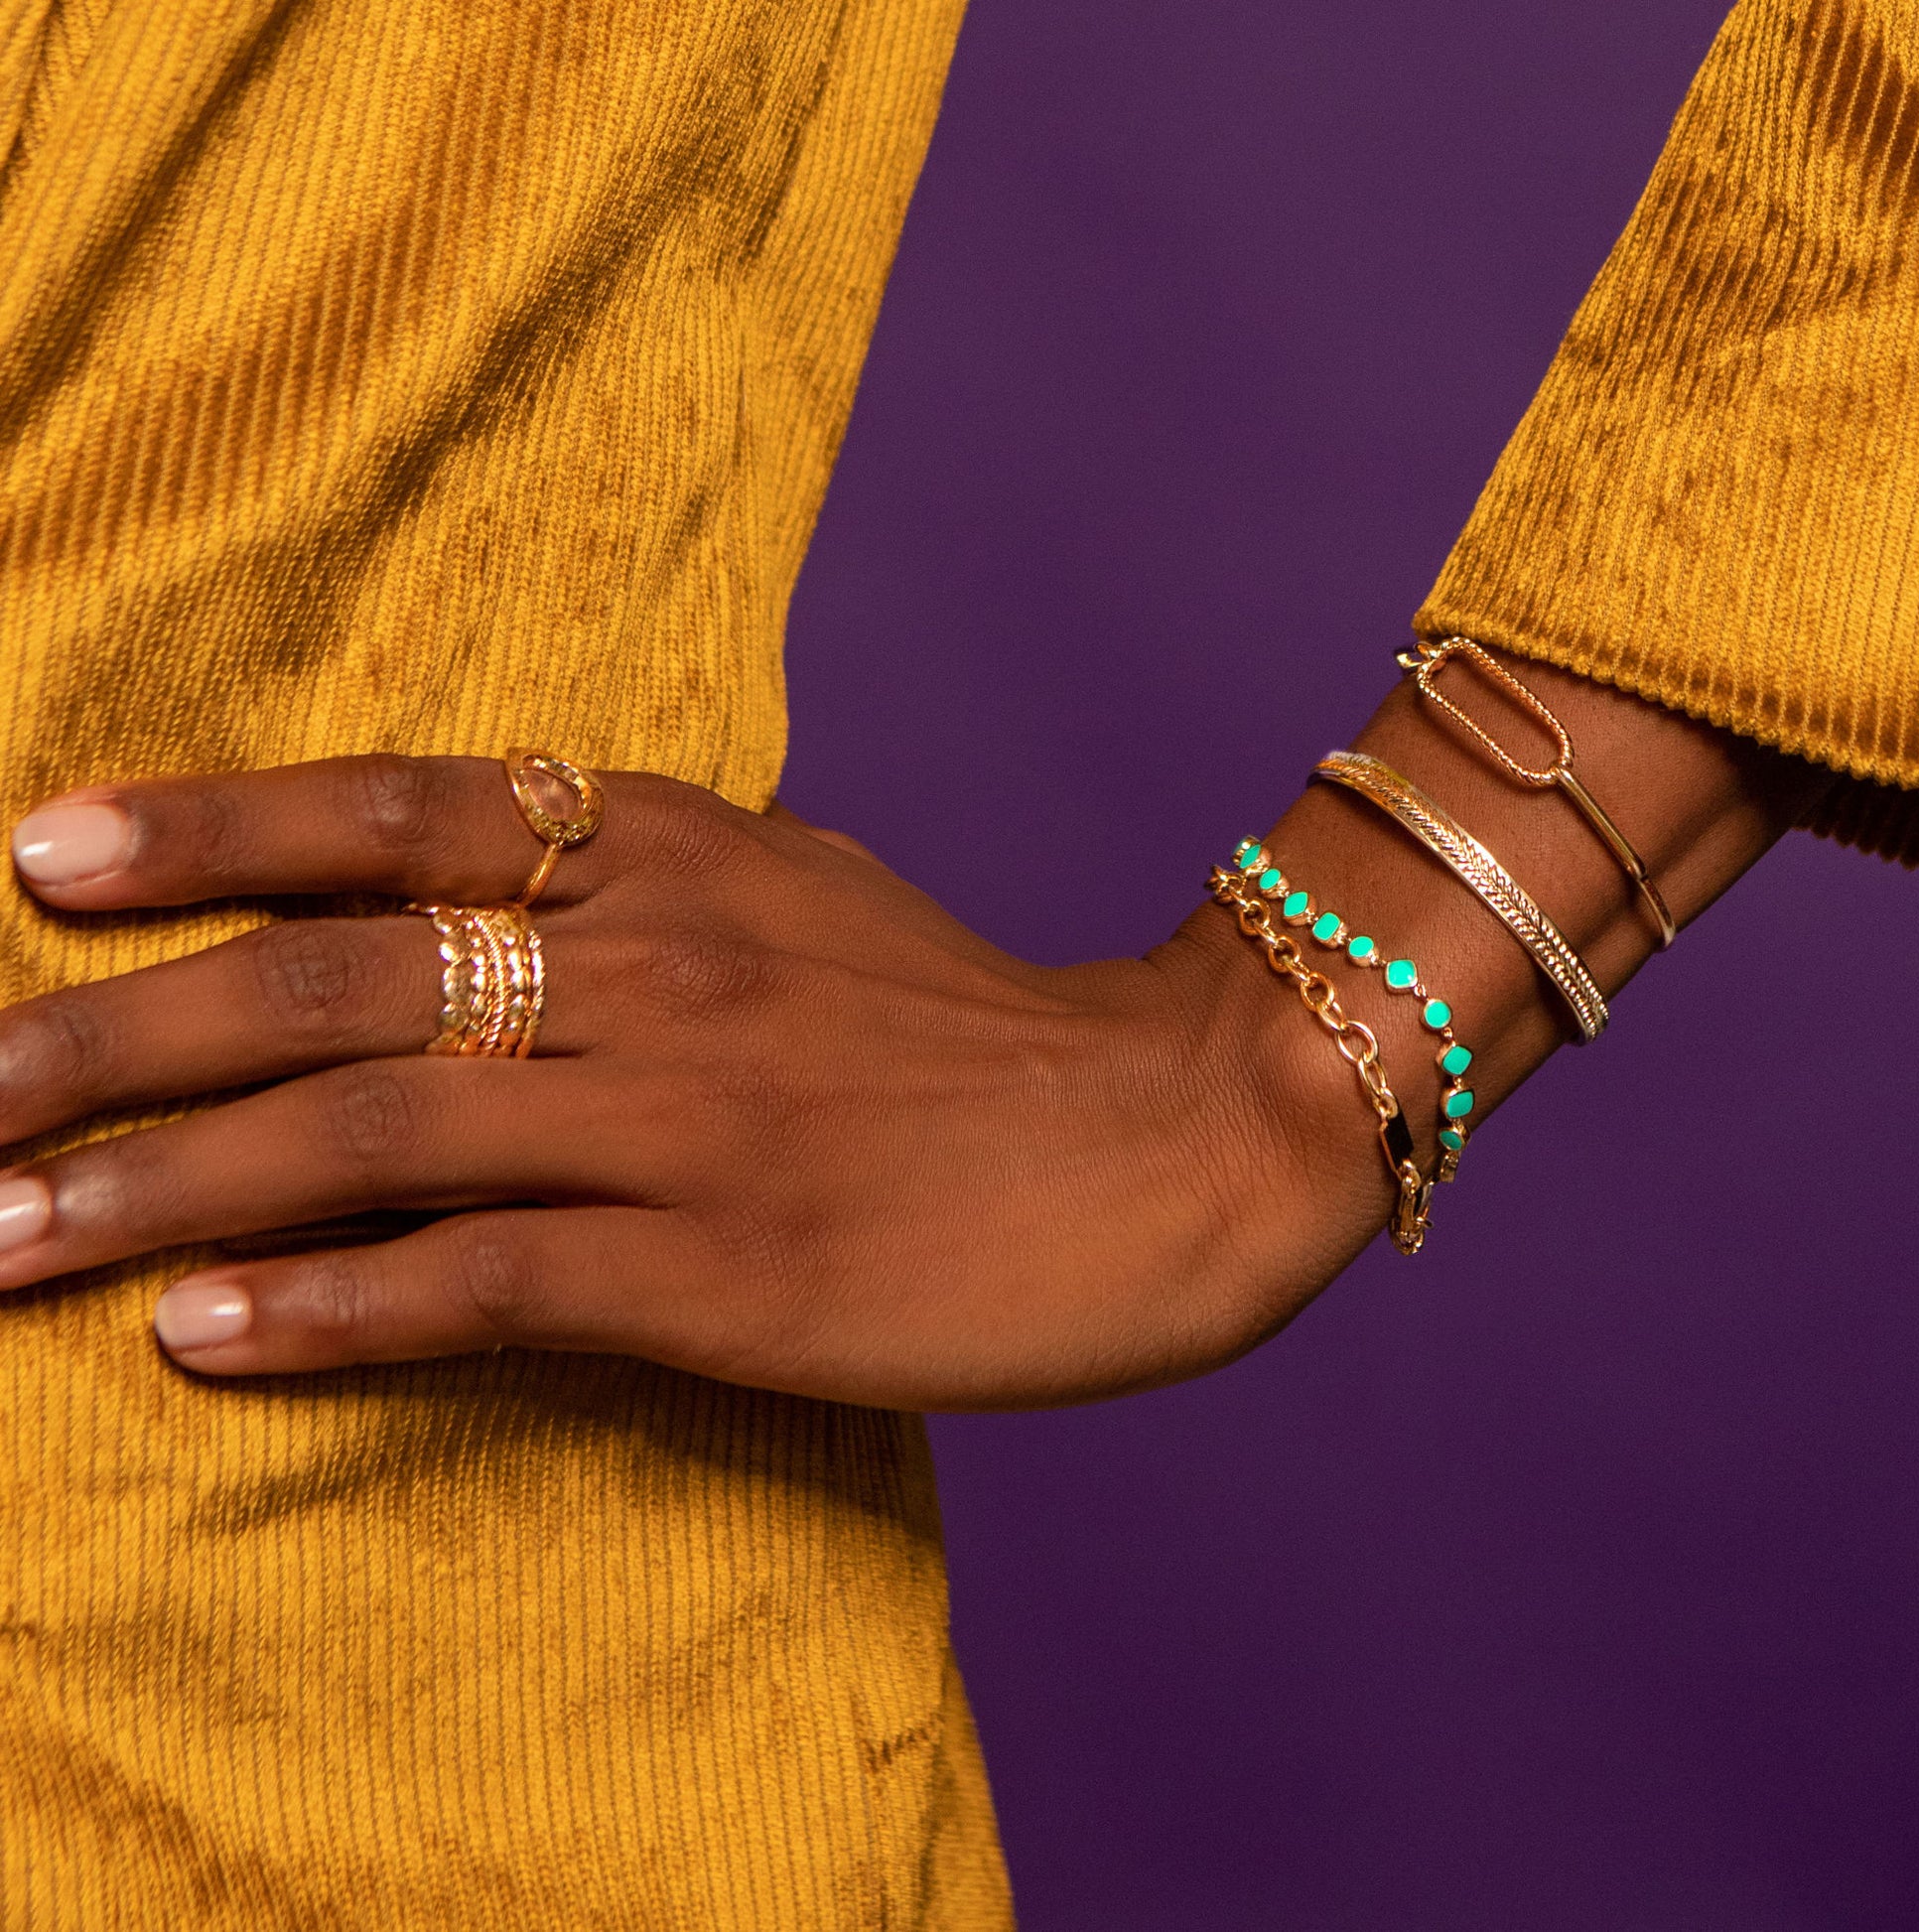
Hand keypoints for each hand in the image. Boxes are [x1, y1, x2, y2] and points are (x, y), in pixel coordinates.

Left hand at [0, 756, 1339, 1405]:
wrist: (1174, 1132)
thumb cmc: (976, 1025)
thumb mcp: (806, 894)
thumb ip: (645, 885)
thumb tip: (485, 900)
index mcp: (680, 850)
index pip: (400, 809)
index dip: (209, 828)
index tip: (42, 857)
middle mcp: (662, 962)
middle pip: (337, 983)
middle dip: (115, 1037)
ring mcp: (691, 1120)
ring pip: (377, 1137)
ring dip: (167, 1189)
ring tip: (0, 1237)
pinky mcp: (730, 1274)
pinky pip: (487, 1285)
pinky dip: (332, 1313)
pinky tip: (201, 1342)